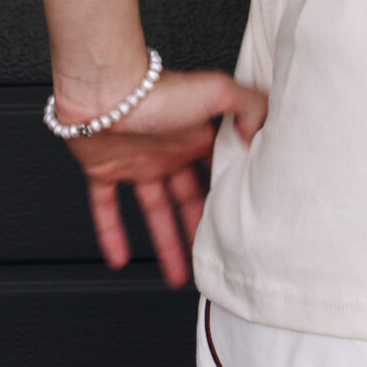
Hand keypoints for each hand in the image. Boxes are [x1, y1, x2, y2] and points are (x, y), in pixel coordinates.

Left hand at [61, 69, 267, 287]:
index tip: (239, 221)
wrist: (105, 91)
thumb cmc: (157, 91)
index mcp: (195, 135)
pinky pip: (106, 209)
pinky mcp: (104, 170)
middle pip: (188, 199)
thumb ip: (248, 106)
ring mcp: (136, 162)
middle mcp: (168, 151)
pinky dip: (111, 234)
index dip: (227, 195)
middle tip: (211, 257)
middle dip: (200, 229)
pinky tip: (120, 258)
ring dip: (166, 244)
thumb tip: (261, 134)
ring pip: (154, 211)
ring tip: (178, 275)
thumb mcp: (217, 92)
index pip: (217, 171)